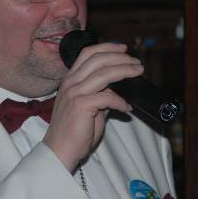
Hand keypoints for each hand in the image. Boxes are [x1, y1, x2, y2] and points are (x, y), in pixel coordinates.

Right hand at [43, 43, 142, 171]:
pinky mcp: (81, 105)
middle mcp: (70, 82)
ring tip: (138, 72)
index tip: (124, 49)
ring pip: (104, 73)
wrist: (60, 150)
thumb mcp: (87, 107)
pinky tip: (127, 108)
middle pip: (98, 59)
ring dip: (124, 70)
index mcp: (70, 79)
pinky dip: (120, 101)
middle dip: (120, 57)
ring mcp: (74, 92)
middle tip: (136, 61)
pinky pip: (107, 97)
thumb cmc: (73, 131)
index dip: (107, 48)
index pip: (88, 54)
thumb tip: (114, 89)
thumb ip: (99, 94)